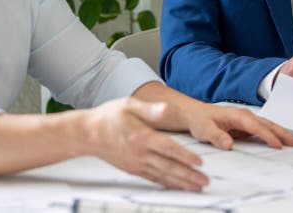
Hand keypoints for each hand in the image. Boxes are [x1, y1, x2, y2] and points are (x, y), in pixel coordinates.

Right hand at [82, 97, 208, 190]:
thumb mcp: (129, 105)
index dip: (184, 156)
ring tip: (196, 187)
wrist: (88, 134)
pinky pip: (153, 179)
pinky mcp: (133, 169)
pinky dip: (167, 184)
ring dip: (181, 183)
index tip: (199, 162)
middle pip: (168, 167)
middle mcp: (140, 153)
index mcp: (141, 136)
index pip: (167, 148)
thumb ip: (150, 109)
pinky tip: (177, 186)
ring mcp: (136, 163)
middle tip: (204, 181)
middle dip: (188, 175)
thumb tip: (166, 108)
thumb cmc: (109, 117)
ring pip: (162, 176)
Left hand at [174, 102, 292, 151]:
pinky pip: (263, 131)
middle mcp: (245, 116)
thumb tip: (228, 144)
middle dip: (283, 133)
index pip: (256, 126)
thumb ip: (216, 136)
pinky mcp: (246, 127)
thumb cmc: (200, 120)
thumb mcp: (204, 130)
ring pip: (268, 127)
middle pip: (268, 124)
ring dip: (282, 134)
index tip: (278, 145)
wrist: (195, 114)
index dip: (268, 136)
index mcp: (237, 115)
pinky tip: (282, 142)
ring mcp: (247, 121)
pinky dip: (275, 135)